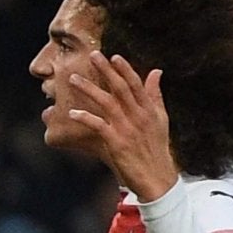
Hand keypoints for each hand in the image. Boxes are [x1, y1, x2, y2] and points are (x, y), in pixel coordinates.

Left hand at [67, 51, 178, 200]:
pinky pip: (98, 126)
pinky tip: (72, 113)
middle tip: (92, 55)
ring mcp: (127, 129)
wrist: (157, 177)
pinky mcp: (116, 143)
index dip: (124, 69)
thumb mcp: (161, 119)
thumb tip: (156, 71)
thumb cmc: (156, 147)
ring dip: (89, 89)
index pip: (136, 84)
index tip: (113, 56)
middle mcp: (138, 116)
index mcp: (149, 109)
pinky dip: (85, 118)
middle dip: (106, 71)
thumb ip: (155, 95)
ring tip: (73, 79)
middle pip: (120, 88)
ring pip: (106, 103)